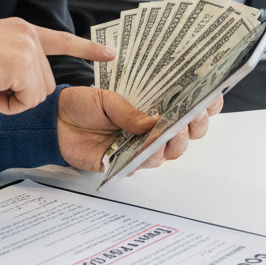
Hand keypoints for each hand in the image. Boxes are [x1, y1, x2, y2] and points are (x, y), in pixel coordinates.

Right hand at [0, 19, 114, 114]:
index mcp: (19, 29)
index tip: (110, 54)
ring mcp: (27, 48)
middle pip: (45, 81)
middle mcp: (26, 34)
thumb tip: (23, 83)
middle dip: (21, 94)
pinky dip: (8, 106)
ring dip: (13, 100)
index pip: (60, 39)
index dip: (86, 47)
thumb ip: (12, 60)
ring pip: (38, 94)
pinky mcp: (23, 65)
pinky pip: (28, 102)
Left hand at [57, 89, 222, 172]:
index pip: (185, 107)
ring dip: (173, 143)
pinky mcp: (127, 163)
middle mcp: (151, 128)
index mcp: (151, 106)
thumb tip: (154, 124)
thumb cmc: (82, 105)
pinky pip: (145, 165)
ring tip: (170, 134)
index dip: (203, 105)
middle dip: (194, 127)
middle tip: (191, 118)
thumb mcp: (107, 100)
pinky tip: (149, 149)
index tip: (210, 100)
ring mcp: (141, 146)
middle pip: (187, 133)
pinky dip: (149, 157)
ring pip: (170, 152)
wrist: (56, 123)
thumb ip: (129, 112)